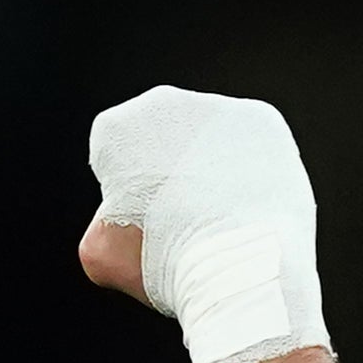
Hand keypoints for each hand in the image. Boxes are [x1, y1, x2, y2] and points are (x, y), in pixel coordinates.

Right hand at [83, 85, 328, 362]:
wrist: (238, 260)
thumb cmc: (163, 259)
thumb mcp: (100, 254)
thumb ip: (103, 225)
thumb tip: (121, 225)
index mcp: (116, 128)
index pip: (113, 157)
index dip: (124, 193)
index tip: (142, 221)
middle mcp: (166, 102)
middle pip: (161, 140)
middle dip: (167, 171)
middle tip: (180, 219)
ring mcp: (219, 107)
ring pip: (206, 140)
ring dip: (208, 168)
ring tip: (218, 217)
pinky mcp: (262, 120)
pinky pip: (248, 144)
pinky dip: (247, 169)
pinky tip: (247, 205)